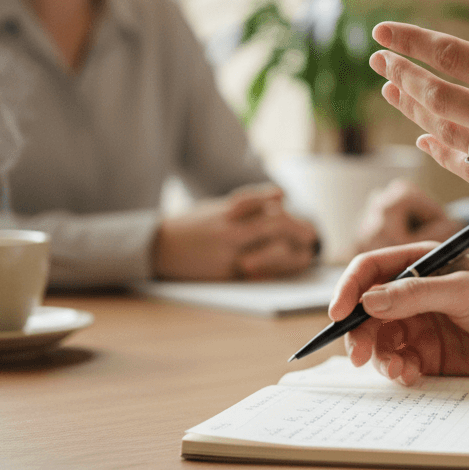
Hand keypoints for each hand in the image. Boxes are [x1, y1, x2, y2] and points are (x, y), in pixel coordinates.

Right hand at [152, 183, 318, 280]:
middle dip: (298, 230)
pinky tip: (286, 267)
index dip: (290, 213)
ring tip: (304, 252)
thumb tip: (281, 196)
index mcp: (229, 209)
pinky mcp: (224, 273)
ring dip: (293, 250)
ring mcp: (228, 251)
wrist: (157, 248)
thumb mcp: (215, 206)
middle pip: (276, 225)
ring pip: (272, 249)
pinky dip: (275, 268)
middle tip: (311, 236)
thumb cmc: (190, 226)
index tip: (300, 217)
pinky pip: (258, 272)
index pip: (270, 206)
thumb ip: (248, 201)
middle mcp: (230, 227)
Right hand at [330, 241, 468, 384]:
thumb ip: (416, 294)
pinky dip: (398, 372)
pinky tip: (410, 375)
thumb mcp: (465, 291)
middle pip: (367, 310)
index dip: (348, 288)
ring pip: (380, 341)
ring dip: (379, 356)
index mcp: (420, 263)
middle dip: (358, 332)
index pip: (371, 269)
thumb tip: (369, 300)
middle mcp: (415, 293)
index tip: (337, 313)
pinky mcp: (430, 357)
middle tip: (360, 355)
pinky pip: (399, 364)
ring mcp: (421, 326)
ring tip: (397, 369)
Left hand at [369, 0, 468, 263]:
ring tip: (390, 89)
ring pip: (444, 130)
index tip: (382, 32)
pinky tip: (423, 138)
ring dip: (412, 108)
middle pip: (436, 94)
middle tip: (378, 58)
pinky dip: (438, 150)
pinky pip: (465, 166)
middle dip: (403, 72)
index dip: (411, 41)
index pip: (450, 55)